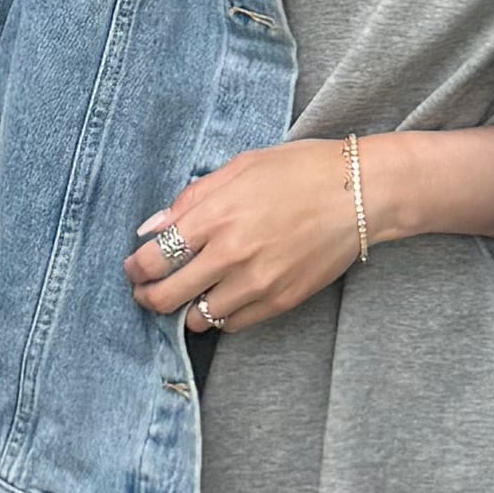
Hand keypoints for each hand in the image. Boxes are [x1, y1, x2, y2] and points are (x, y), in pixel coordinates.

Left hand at [129, 139, 369, 336]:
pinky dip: (220, 315)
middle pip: (166, 297)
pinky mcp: (280, 301)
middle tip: (146, 291)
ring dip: (186, 307)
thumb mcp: (240, 168)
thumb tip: (152, 228)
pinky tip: (223, 295)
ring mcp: (257, 283)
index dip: (135, 269)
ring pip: (197, 317)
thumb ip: (191, 200)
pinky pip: (232, 324)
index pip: (154, 258)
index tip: (133, 268)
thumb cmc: (299, 171)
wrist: (360, 193)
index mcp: (217, 216)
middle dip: (147, 297)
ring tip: (189, 292)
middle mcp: (232, 254)